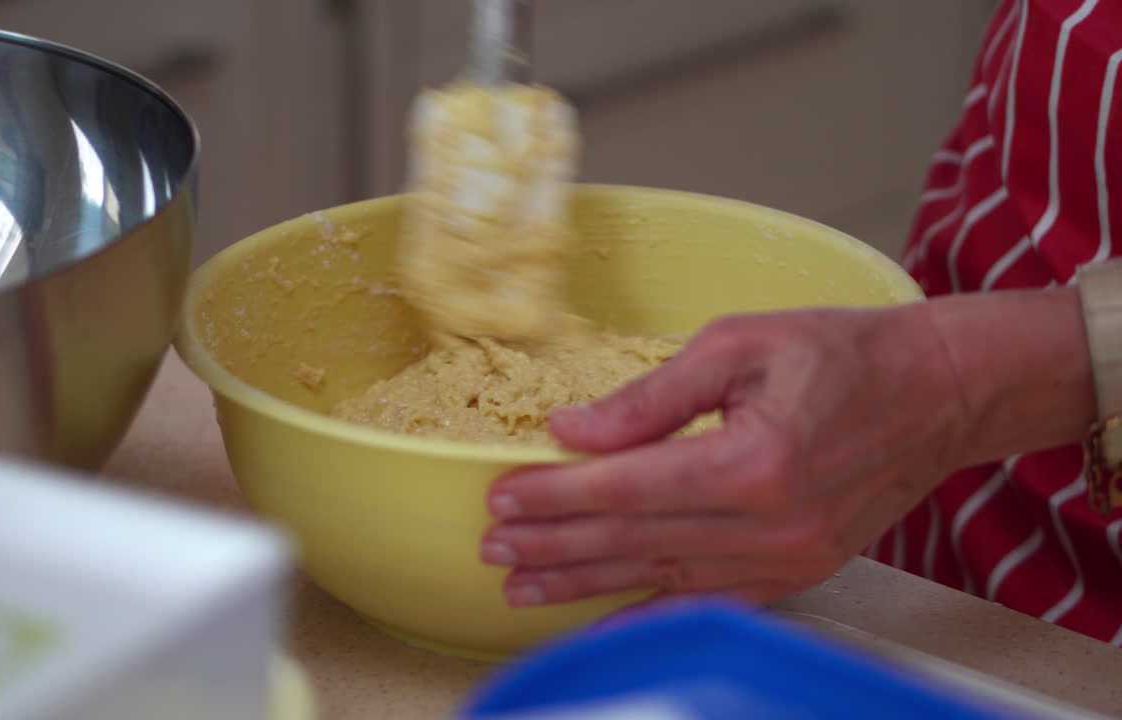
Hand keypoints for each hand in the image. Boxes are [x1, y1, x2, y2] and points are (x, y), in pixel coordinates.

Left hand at [479, 303, 971, 608]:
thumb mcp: (739, 345)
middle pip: (634, 542)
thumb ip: (651, 396)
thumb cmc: (843, 353)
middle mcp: (770, 525)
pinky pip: (707, 602)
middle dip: (554, 545)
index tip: (501, 497)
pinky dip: (648, 612)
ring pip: (661, 580)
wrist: (938, 393)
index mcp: (753, 460)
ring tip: (521, 586)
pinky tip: (602, 619)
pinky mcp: (798, 573)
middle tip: (493, 546)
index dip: (556, 495)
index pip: (627, 488)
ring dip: (584, 584)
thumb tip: (573, 430)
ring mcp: (787, 560)